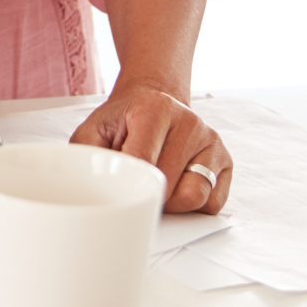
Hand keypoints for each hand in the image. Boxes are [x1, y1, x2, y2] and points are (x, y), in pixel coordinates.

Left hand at [70, 82, 232, 213]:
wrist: (154, 101)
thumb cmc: (124, 120)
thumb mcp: (94, 129)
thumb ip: (85, 153)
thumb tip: (83, 184)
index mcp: (155, 109)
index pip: (144, 163)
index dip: (129, 183)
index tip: (120, 187)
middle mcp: (189, 122)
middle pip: (169, 185)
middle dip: (148, 193)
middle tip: (135, 182)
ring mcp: (210, 141)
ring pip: (194, 196)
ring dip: (172, 202)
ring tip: (157, 183)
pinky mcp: (224, 160)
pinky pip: (212, 202)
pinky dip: (193, 204)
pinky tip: (177, 184)